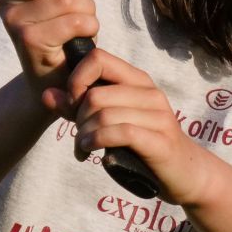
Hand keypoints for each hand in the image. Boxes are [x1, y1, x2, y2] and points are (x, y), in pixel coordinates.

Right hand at [0, 0, 98, 107]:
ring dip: (87, 10)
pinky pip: (75, 21)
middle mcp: (5, 0)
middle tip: (78, 6)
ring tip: (82, 25)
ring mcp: (14, 21)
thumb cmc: (65, 33)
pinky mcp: (30, 40)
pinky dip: (90, 27)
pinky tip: (83, 39)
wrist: (57, 81)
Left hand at [66, 49, 214, 205]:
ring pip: (104, 114)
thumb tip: (47, 95)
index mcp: (138, 81)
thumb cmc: (144, 146)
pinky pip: (120, 133)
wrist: (185, 174)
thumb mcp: (109, 122)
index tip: (73, 103)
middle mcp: (150, 93)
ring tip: (84, 147)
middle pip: (95, 94)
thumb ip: (78, 108)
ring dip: (85, 135)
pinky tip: (91, 151)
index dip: (77, 79)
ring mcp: (158, 116)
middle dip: (78, 118)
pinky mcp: (160, 140)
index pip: (98, 58)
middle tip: (79, 135)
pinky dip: (98, 141)